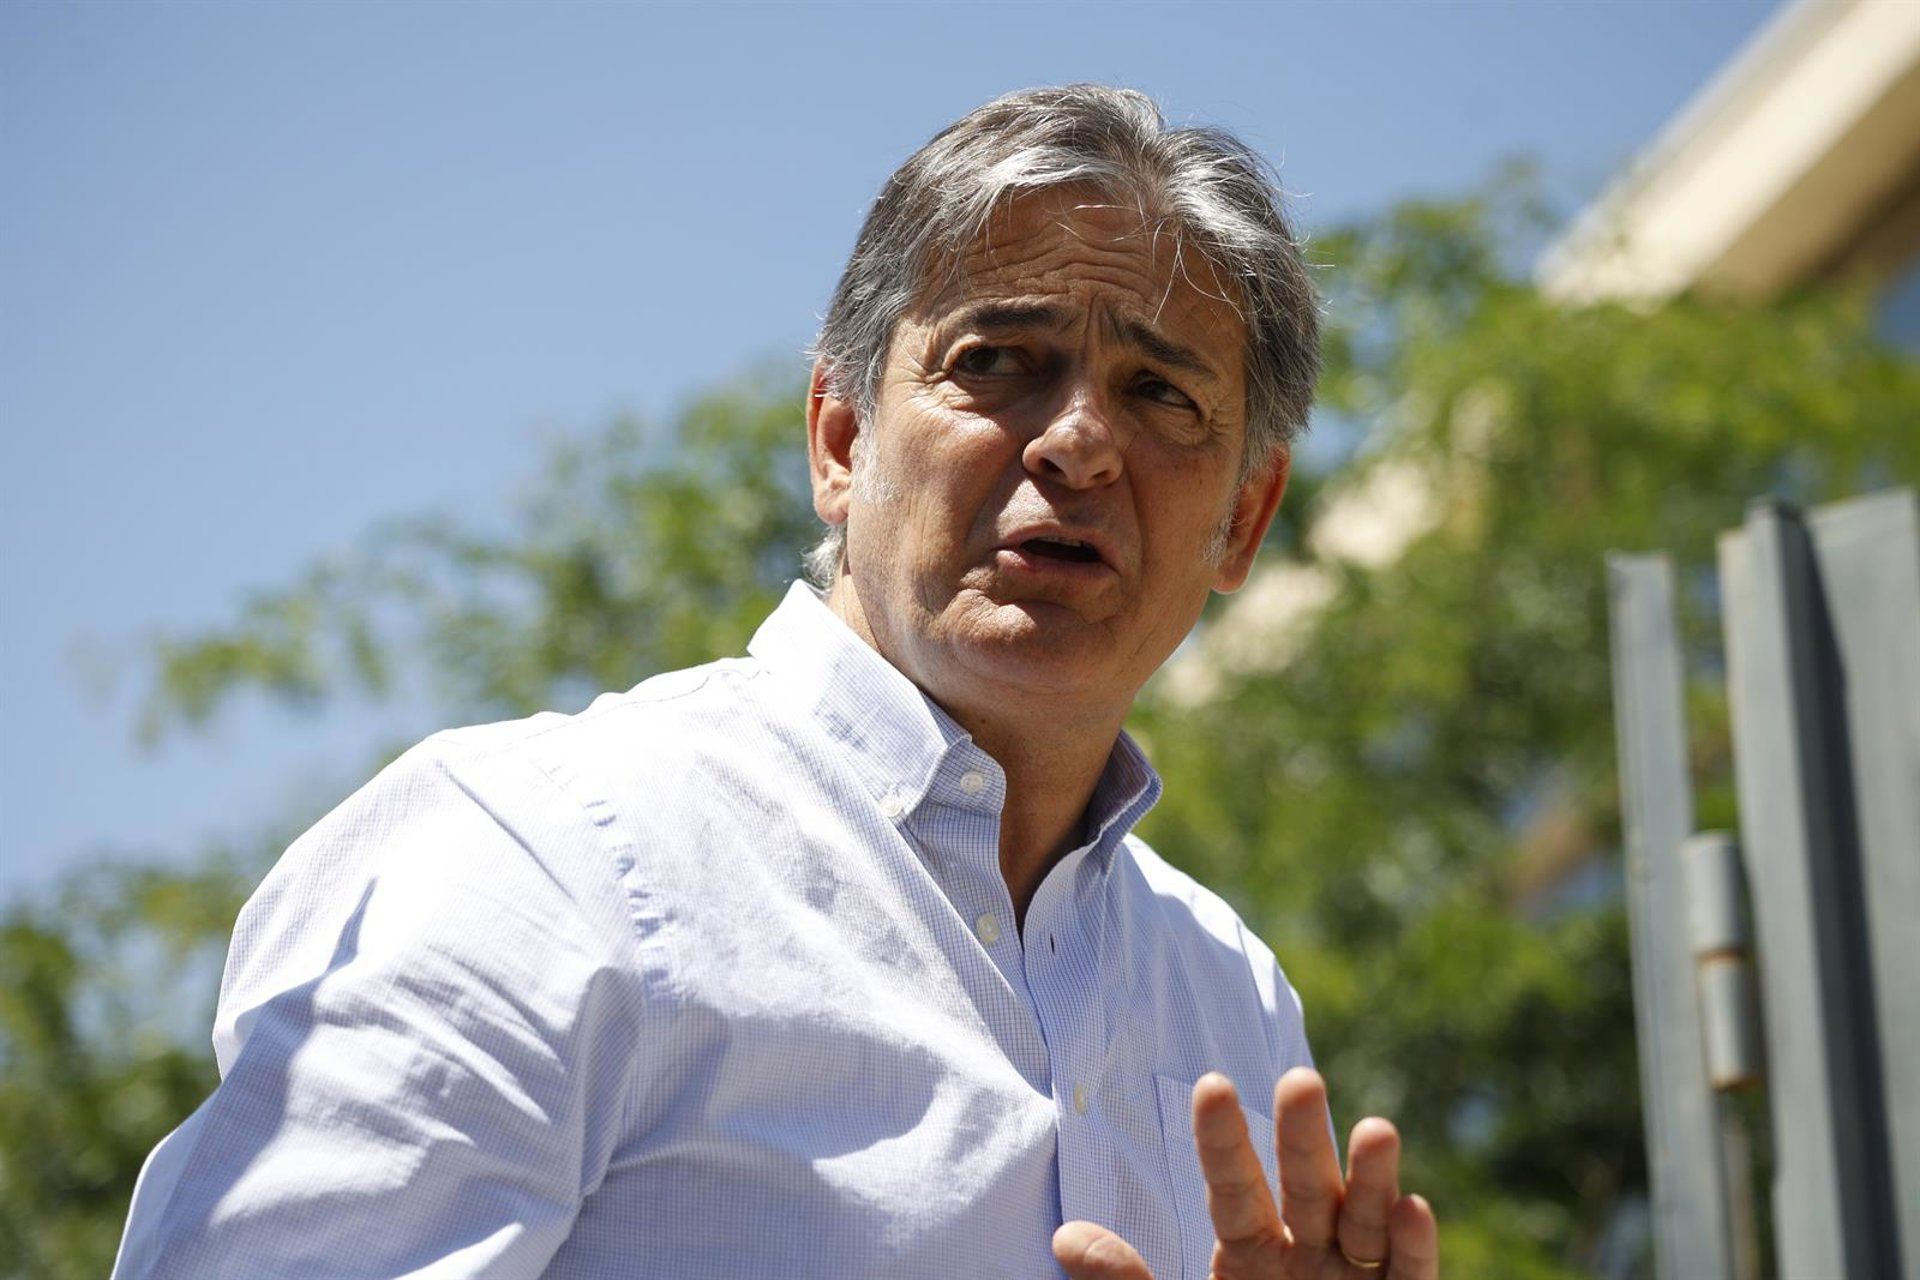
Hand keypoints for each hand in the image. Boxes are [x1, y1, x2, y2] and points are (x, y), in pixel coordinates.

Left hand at [1053, 1067, 1437, 1278]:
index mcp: (1250, 1253)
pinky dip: (1413, 1247)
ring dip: (1373, 1178)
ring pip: (1363, 1224)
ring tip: (1378, 1129)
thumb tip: (1065, 1238)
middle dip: (1303, 1137)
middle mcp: (1307, 1256)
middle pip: (1303, 1188)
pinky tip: (1412, 1207)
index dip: (1222, 1140)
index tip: (1211, 1085)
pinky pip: (1409, 1278)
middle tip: (1300, 1079)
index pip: (1232, 1188)